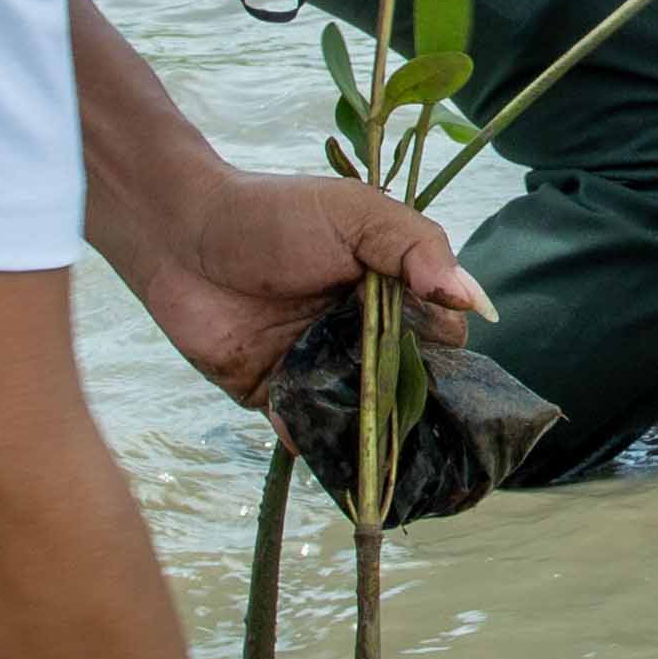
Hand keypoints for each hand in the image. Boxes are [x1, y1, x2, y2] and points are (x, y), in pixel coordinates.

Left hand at [129, 167, 479, 410]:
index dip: (446, 349)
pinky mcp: (276, 394)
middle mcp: (361, 333)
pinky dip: (315, 440)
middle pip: (406, 381)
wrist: (181, 233)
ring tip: (377, 444)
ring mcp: (319, 367)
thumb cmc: (274, 213)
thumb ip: (418, 248)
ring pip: (361, 414)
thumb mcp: (357, 213)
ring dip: (371, 431)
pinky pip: (305, 429)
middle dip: (415, 402)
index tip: (441, 358)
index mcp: (390, 290)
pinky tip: (318, 440)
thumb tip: (476, 301)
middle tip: (414, 412)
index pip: (439, 331)